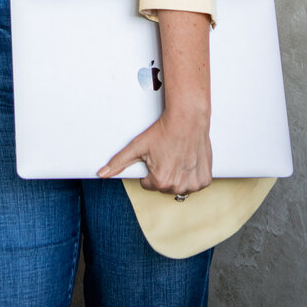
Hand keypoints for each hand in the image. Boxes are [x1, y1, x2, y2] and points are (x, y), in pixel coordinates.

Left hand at [97, 108, 212, 195]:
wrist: (188, 119)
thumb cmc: (163, 131)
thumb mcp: (137, 145)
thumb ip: (118, 162)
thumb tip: (102, 174)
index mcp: (160, 181)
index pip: (148, 184)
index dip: (150, 169)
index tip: (155, 156)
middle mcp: (178, 186)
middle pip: (164, 186)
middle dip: (164, 173)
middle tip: (166, 154)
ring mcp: (193, 184)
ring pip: (180, 186)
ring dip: (178, 175)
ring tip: (177, 156)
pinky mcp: (204, 180)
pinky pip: (195, 184)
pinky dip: (192, 174)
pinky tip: (188, 160)